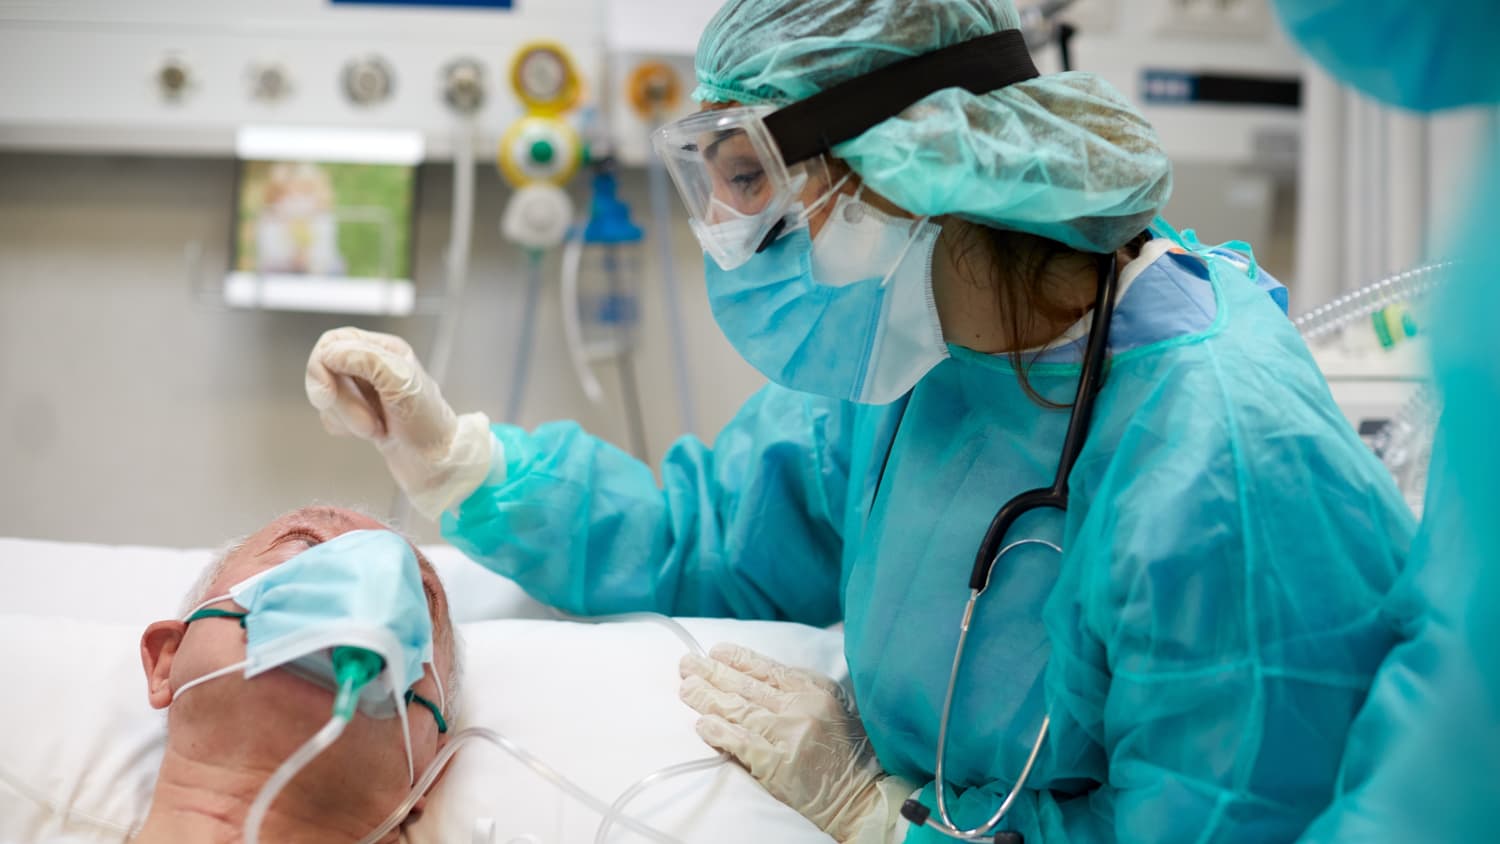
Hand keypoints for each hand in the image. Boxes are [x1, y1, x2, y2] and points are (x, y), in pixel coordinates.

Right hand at [305, 327, 492, 518]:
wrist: (437, 464)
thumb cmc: (429, 425)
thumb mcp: (402, 383)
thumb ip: (366, 359)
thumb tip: (329, 353)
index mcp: (385, 350)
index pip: (333, 342)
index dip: (323, 366)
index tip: (327, 394)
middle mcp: (373, 366)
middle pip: (326, 370)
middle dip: (342, 401)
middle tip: (368, 422)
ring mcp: (364, 391)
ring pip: (327, 395)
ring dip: (348, 417)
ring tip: (376, 428)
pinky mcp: (358, 413)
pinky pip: (331, 415)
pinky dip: (345, 427)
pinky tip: (371, 434)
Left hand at [679, 644, 911, 843]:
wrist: (863, 796)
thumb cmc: (846, 751)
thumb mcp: (833, 705)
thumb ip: (801, 688)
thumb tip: (757, 672)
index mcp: (814, 689)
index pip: (767, 668)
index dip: (737, 658)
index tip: (715, 651)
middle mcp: (800, 707)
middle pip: (746, 686)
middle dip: (711, 673)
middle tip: (686, 664)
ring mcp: (789, 735)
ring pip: (738, 710)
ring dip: (707, 698)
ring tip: (686, 689)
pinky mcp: (778, 764)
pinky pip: (741, 743)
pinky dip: (719, 733)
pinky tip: (702, 725)